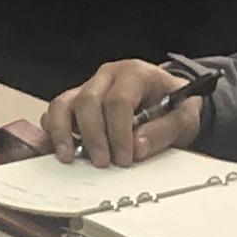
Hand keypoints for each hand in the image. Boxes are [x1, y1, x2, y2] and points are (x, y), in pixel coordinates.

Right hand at [31, 60, 199, 167]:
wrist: (168, 102)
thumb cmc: (173, 107)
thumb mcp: (183, 118)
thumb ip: (163, 131)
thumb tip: (137, 147)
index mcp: (136, 74)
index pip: (119, 100)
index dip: (119, 132)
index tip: (124, 158)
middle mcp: (107, 76)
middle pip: (88, 100)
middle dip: (93, 136)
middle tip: (102, 163)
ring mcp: (87, 88)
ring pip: (63, 104)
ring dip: (63, 133)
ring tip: (69, 158)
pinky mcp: (74, 103)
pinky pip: (54, 113)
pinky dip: (52, 133)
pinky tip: (60, 152)